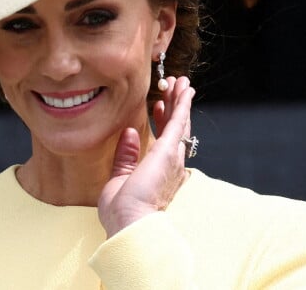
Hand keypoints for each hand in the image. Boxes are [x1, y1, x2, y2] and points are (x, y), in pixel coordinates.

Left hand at [97, 76, 194, 237]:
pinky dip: (182, 104)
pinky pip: (178, 121)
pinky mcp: (168, 150)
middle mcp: (170, 163)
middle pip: (176, 126)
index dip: (162, 119)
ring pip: (179, 121)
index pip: (164, 139)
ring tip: (181, 82)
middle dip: (174, 104)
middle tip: (174, 86)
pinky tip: (185, 90)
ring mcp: (171, 156)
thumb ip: (126, 155)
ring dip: (180, 99)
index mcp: (159, 171)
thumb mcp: (120, 177)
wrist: (129, 224)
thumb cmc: (123, 211)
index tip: (157, 105)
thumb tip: (129, 133)